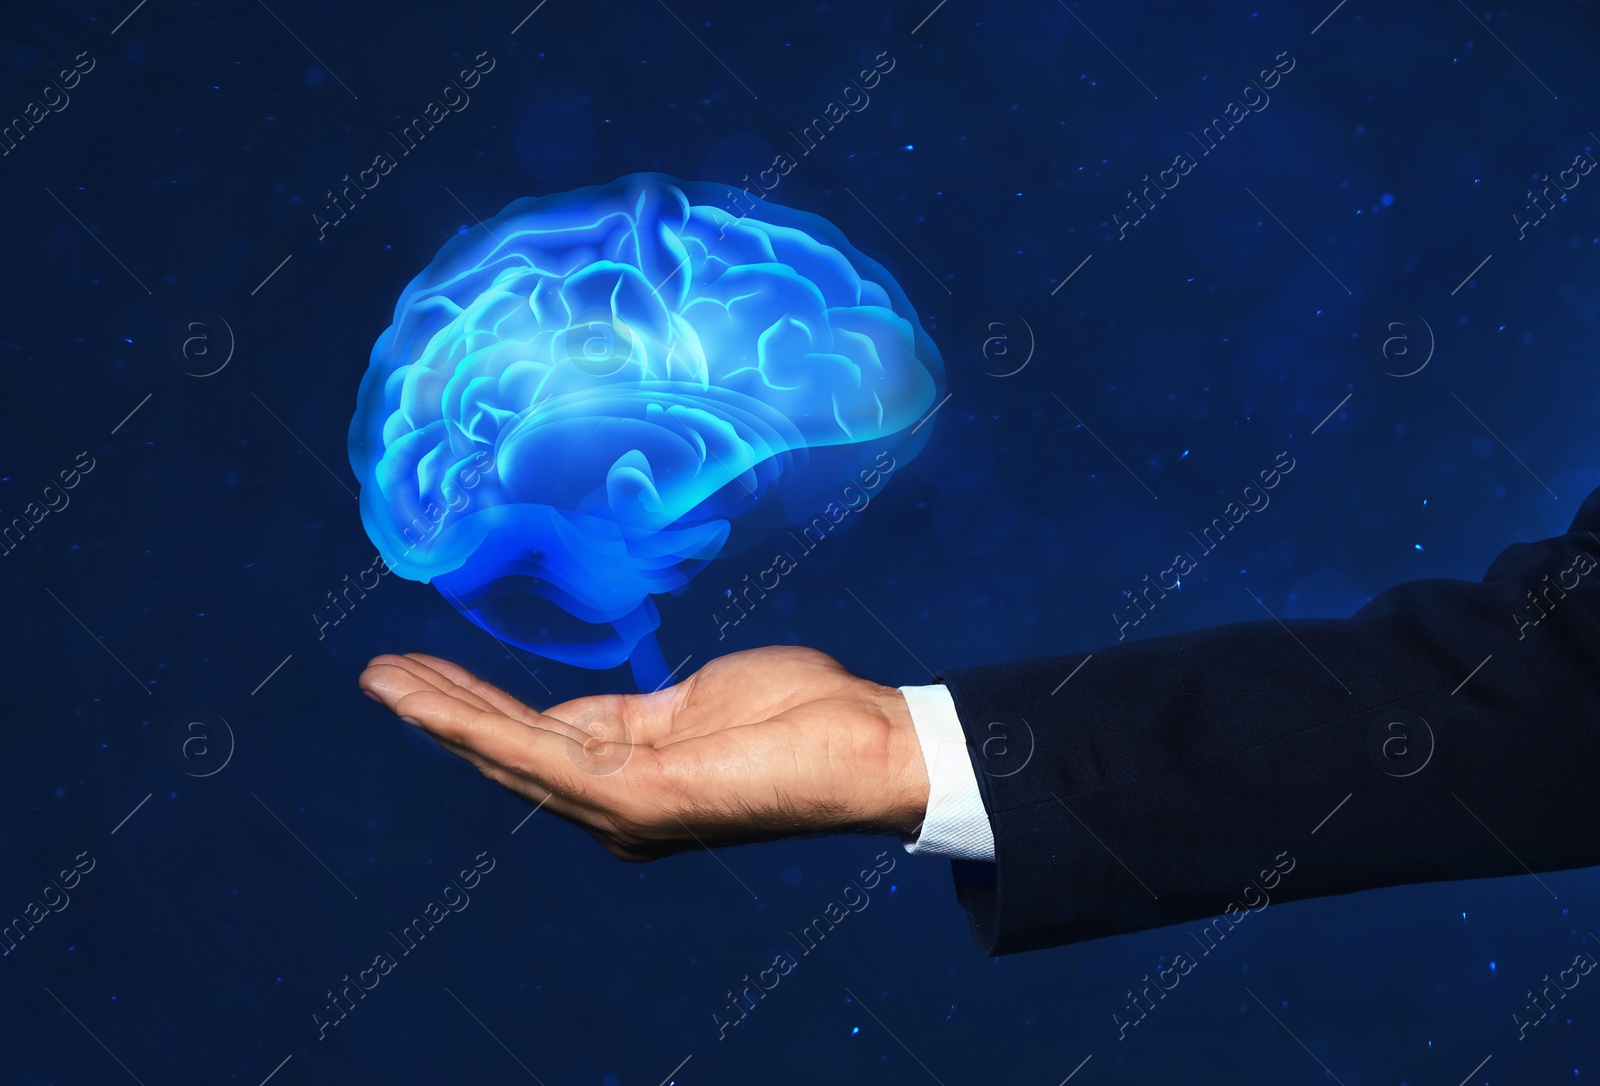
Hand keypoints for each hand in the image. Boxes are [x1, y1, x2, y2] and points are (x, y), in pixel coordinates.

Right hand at [358, 646, 929, 860]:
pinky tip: (427, 698)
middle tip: (379, 672)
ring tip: (381, 679)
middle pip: (511, 750)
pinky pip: (534, 753)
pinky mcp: (633, 797)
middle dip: (442, 710)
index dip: (479, 706)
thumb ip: (643, 712)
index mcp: (635, 776)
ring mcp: (622, 805)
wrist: (867, 744)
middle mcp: (619, 802)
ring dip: (439, 713)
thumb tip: (598, 713)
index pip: (540, 738)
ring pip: (508, 753)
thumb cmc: (805, 718)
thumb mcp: (703, 701)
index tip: (429, 672)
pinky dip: (471, 723)